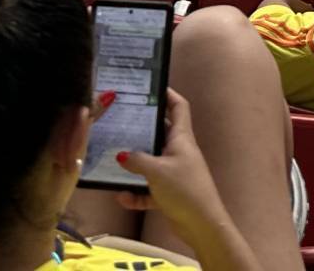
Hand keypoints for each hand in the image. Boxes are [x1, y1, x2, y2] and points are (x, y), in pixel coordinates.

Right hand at [115, 92, 235, 254]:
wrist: (202, 226)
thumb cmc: (184, 189)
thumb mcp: (157, 171)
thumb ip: (137, 160)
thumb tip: (121, 154)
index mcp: (182, 138)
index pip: (178, 106)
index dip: (167, 94)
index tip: (148, 87)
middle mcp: (178, 151)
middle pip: (159, 133)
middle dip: (140, 129)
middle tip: (117, 122)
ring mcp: (173, 172)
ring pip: (150, 162)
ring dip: (133, 165)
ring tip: (111, 160)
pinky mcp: (168, 193)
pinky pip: (148, 188)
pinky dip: (136, 193)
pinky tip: (121, 197)